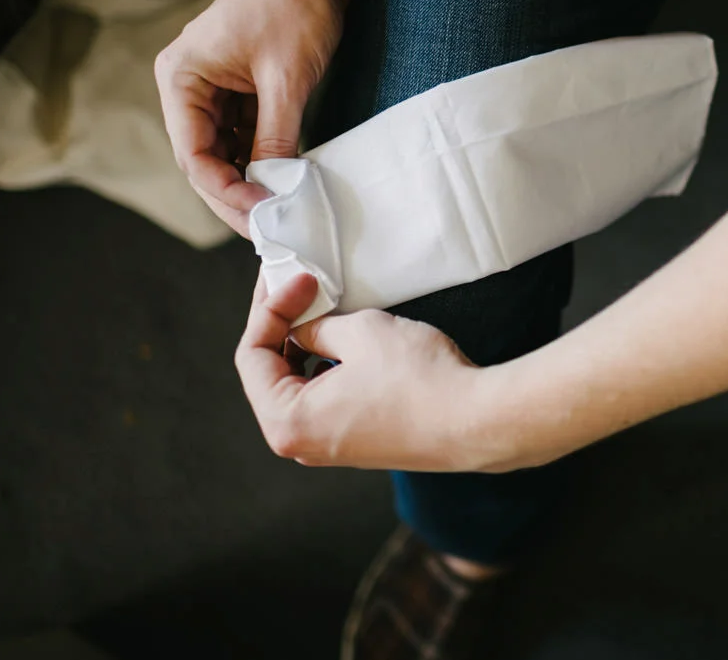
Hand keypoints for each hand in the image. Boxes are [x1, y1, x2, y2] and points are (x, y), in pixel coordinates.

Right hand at [155, 0, 343, 235]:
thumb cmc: (294, 4)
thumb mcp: (288, 79)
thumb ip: (275, 136)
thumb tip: (273, 188)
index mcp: (181, 79)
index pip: (194, 156)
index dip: (227, 193)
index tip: (263, 217)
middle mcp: (187, 85)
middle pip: (204, 159)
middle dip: (236, 195)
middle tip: (270, 231)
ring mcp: (212, 86)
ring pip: (224, 150)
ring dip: (249, 180)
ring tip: (280, 214)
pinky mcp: (238, 86)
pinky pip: (243, 133)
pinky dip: (262, 157)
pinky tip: (284, 182)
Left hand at [236, 274, 485, 471]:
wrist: (475, 420)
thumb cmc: (419, 380)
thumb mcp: (359, 332)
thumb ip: (316, 326)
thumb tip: (302, 325)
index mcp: (287, 421)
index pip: (251, 355)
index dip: (270, 308)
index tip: (299, 280)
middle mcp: (300, 443)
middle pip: (269, 374)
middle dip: (283, 326)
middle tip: (303, 287)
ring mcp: (330, 447)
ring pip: (299, 386)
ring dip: (307, 346)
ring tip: (326, 308)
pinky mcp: (359, 442)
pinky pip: (326, 400)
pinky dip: (328, 367)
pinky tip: (349, 342)